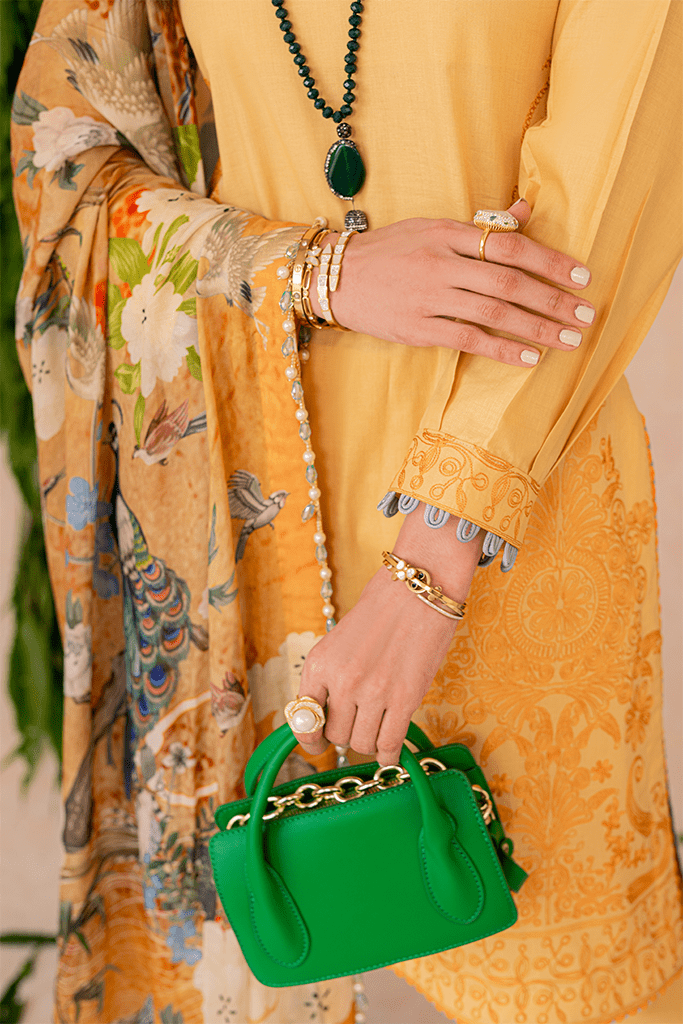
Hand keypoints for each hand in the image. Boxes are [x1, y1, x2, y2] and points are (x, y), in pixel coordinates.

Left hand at [291, 508, 483, 765]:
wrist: (419, 588)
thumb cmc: (381, 608)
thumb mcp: (339, 640)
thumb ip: (330, 676)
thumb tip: (325, 717)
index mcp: (319, 664)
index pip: (304, 721)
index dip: (311, 738)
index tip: (319, 742)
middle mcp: (341, 681)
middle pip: (336, 736)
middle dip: (347, 733)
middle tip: (361, 722)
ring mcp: (373, 692)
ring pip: (362, 744)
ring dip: (369, 741)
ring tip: (378, 727)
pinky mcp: (405, 699)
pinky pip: (389, 745)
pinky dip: (389, 754)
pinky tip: (391, 749)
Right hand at [309, 199, 594, 366]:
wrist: (336, 278)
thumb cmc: (388, 252)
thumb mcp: (431, 227)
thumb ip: (480, 226)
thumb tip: (526, 212)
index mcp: (447, 232)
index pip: (511, 245)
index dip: (551, 261)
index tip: (581, 278)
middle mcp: (441, 262)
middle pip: (509, 281)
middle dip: (552, 300)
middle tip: (585, 315)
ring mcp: (429, 296)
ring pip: (494, 311)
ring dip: (536, 327)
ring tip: (568, 339)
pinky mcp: (418, 328)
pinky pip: (468, 338)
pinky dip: (502, 348)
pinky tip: (529, 357)